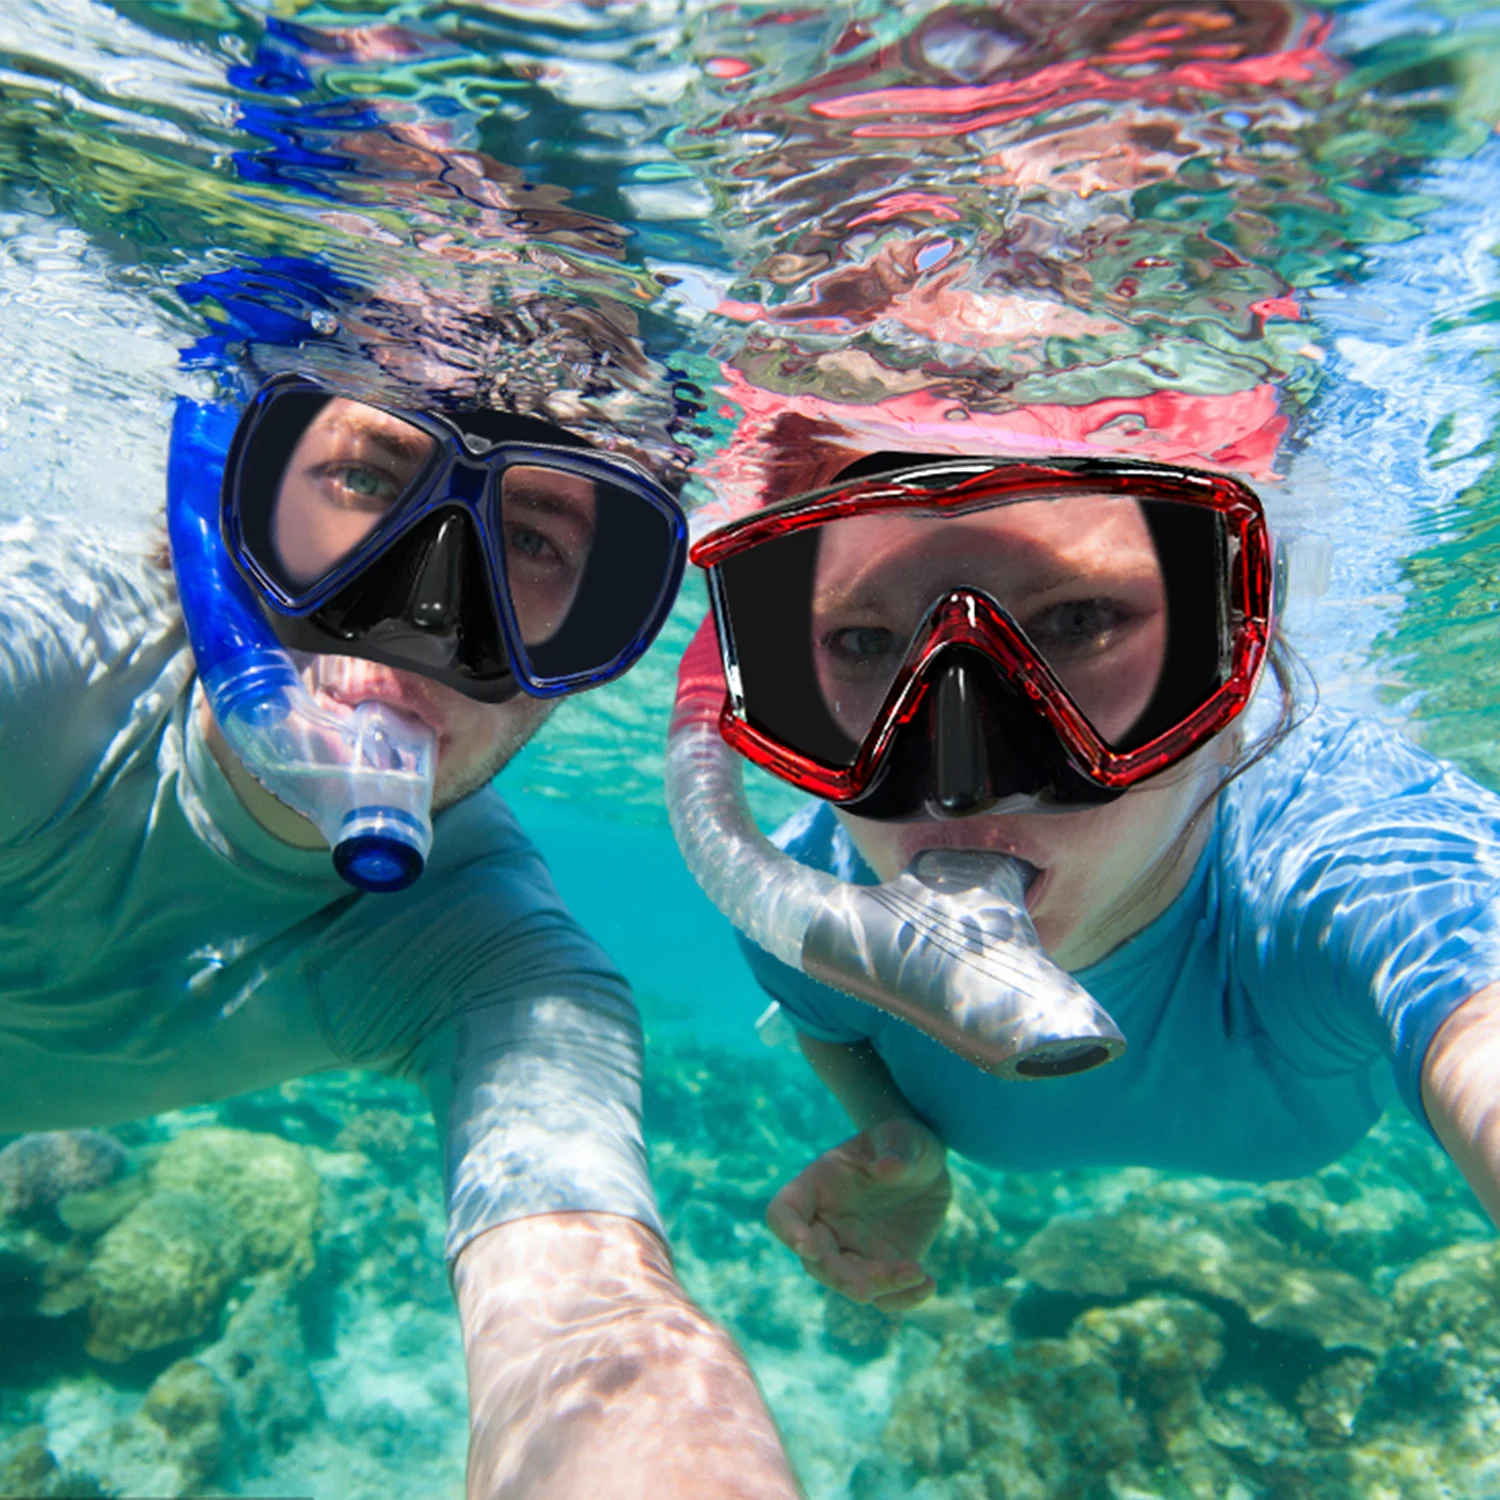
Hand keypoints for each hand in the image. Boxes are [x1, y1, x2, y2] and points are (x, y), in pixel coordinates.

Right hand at [767, 1117, 950, 1311]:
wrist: (926, 1166)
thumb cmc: (903, 1141)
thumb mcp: (904, 1135)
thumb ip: (896, 1148)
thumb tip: (887, 1168)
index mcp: (817, 1185)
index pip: (784, 1212)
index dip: (789, 1232)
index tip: (809, 1248)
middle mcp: (828, 1224)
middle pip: (816, 1261)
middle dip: (838, 1276)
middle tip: (865, 1289)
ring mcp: (853, 1250)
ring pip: (850, 1282)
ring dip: (878, 1287)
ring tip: (916, 1274)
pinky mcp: (882, 1268)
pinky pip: (885, 1296)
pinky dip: (904, 1298)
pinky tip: (928, 1284)